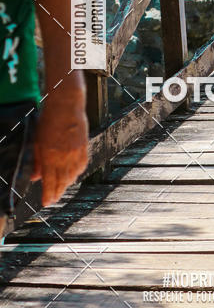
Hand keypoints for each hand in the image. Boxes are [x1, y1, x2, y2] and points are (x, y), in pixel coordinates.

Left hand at [31, 78, 88, 205]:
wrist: (66, 105)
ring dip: (66, 183)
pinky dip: (77, 173)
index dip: (48, 194)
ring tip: (62, 188)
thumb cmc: (49, 120)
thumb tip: (34, 177)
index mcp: (49, 156)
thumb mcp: (37, 140)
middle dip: (57, 192)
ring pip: (72, 176)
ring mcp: (75, 153)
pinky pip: (82, 166)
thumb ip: (36, 160)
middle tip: (53, 199)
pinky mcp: (84, 147)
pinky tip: (73, 174)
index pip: (49, 181)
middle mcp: (64, 157)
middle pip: (61, 182)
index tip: (46, 202)